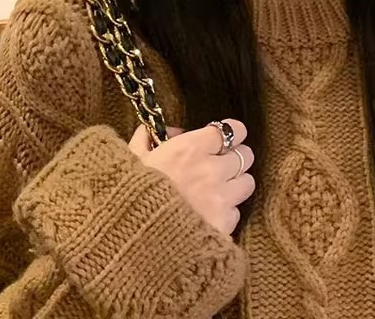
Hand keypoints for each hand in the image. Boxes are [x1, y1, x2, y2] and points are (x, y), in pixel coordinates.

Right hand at [129, 119, 254, 235]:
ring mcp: (220, 199)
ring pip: (247, 183)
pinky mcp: (224, 226)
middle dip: (233, 159)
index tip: (222, 140)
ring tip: (216, 193)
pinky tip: (208, 217)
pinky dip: (226, 214)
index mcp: (191, 149)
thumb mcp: (131, 160)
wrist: (129, 244)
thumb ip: (148, 137)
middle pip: (245, 155)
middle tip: (218, 168)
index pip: (233, 130)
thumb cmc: (128, 197)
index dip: (230, 134)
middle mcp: (211, 170)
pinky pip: (236, 213)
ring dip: (235, 186)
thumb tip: (170, 132)